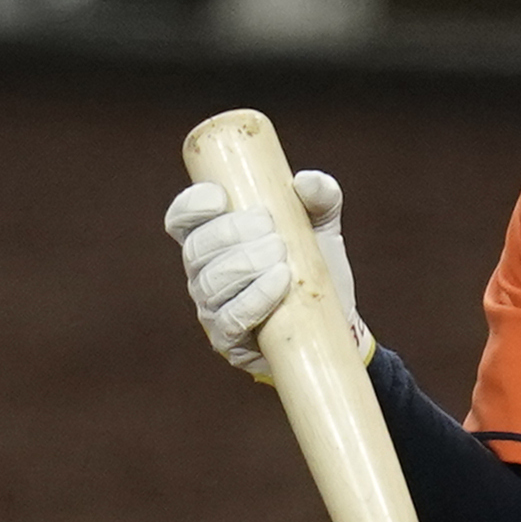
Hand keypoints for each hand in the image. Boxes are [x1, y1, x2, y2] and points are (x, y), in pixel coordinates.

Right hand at [163, 170, 372, 381]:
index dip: (192, 206)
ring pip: (210, 284)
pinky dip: (255, 299)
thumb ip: (320, 195)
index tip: (220, 197)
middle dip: (231, 234)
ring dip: (245, 265)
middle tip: (271, 230)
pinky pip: (229, 320)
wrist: (338, 319)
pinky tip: (280, 282)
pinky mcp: (228, 340)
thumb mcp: (321, 224)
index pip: (182, 220)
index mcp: (215, 237)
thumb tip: (305, 181)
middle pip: (196, 250)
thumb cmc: (317, 264)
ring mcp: (212, 308)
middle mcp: (204, 272)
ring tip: (282, 257)